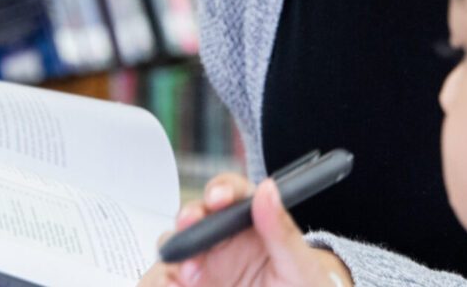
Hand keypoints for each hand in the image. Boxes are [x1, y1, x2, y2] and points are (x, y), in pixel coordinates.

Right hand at [136, 172, 351, 286]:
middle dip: (188, 217)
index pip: (231, 193)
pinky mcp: (192, 285)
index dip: (221, 190)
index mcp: (251, 221)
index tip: (219, 199)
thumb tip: (269, 189)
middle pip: (194, 216)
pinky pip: (168, 278)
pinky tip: (176, 285)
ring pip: (175, 247)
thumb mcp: (300, 266)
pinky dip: (166, 280)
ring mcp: (205, 265)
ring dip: (176, 252)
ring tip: (189, 271)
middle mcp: (223, 238)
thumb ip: (283, 231)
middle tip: (189, 225)